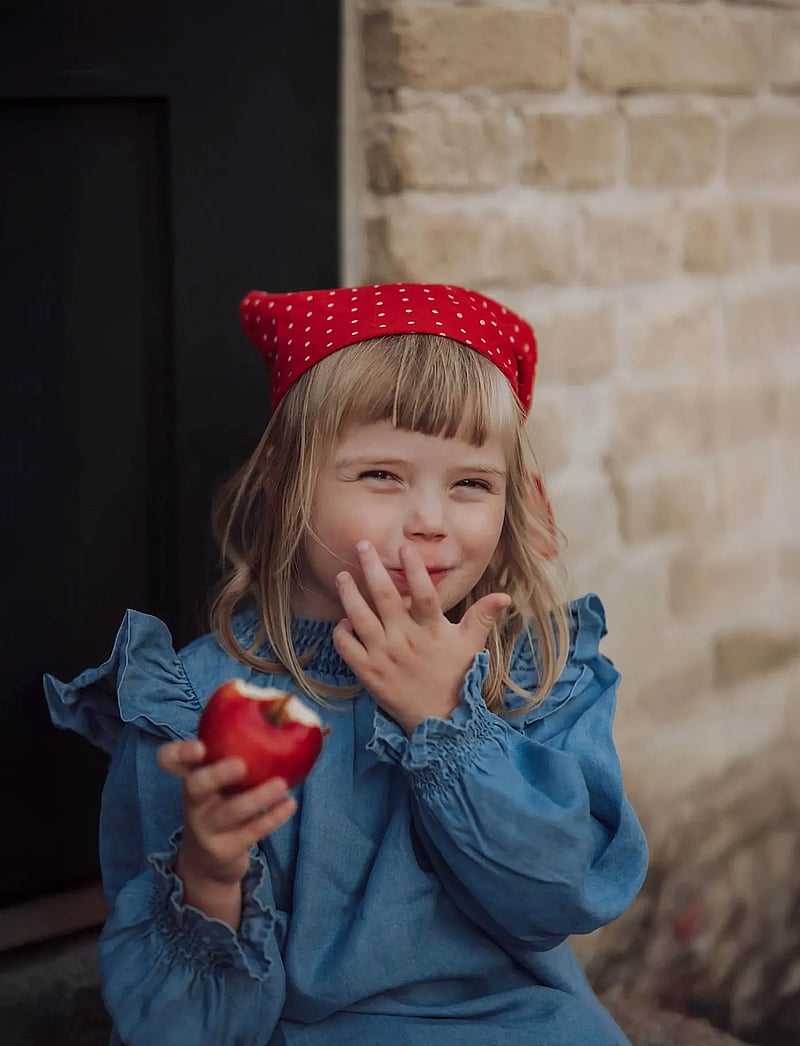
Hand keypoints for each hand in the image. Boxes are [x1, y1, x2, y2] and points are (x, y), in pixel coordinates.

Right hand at [157, 740, 296, 924]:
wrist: (209, 862)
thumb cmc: (224, 803)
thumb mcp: (224, 780)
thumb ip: (245, 751)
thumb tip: (317, 726)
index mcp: (192, 776)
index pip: (170, 760)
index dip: (180, 752)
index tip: (201, 747)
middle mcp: (194, 801)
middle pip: (196, 785)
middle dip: (217, 774)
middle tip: (242, 765)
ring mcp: (207, 828)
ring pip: (230, 812)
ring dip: (257, 798)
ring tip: (281, 786)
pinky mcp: (224, 849)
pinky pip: (251, 832)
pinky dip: (272, 817)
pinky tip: (290, 804)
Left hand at [332, 542, 509, 734]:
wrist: (440, 722)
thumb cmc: (457, 678)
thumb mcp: (472, 645)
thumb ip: (483, 616)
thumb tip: (506, 595)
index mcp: (431, 631)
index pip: (423, 593)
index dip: (415, 570)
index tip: (405, 547)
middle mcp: (405, 640)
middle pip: (385, 597)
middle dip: (372, 568)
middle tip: (362, 544)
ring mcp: (384, 656)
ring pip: (360, 618)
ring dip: (349, 594)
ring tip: (342, 575)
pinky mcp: (368, 673)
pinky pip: (347, 648)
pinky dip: (342, 631)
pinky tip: (344, 620)